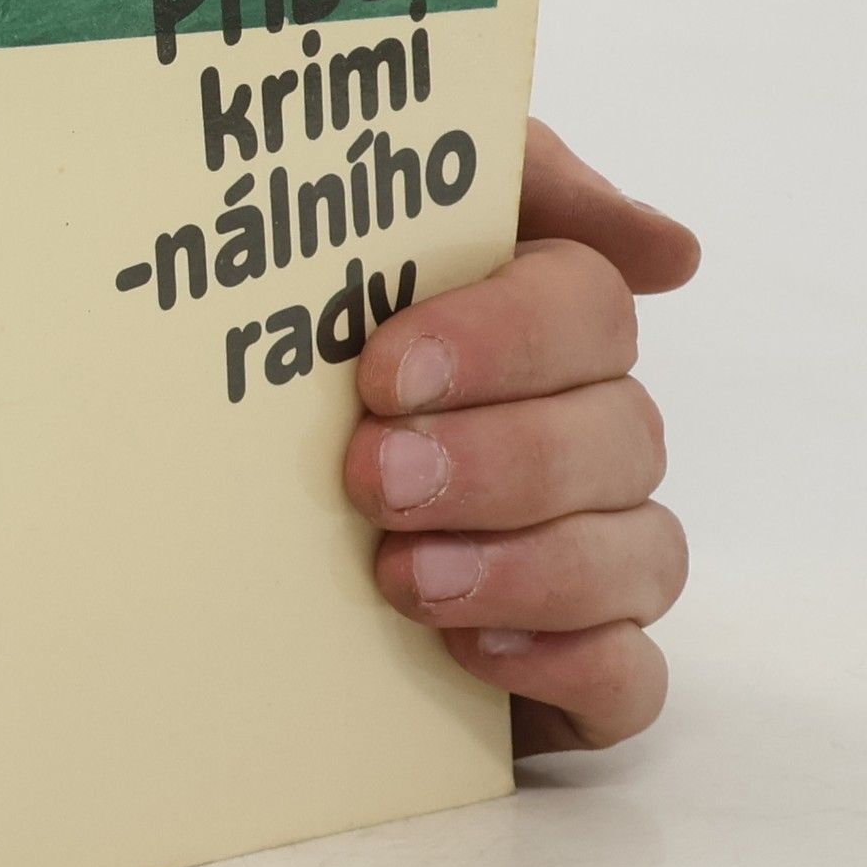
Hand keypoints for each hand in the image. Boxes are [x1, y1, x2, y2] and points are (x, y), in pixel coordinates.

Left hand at [343, 121, 700, 754]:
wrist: (197, 505)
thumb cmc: (302, 344)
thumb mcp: (374, 223)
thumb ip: (508, 184)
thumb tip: (670, 253)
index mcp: (546, 323)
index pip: (588, 311)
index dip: (499, 340)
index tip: (385, 371)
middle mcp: (587, 436)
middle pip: (621, 437)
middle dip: (498, 460)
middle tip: (373, 478)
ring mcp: (593, 556)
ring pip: (643, 557)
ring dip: (528, 566)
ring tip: (402, 576)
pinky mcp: (575, 671)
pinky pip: (633, 682)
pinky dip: (570, 666)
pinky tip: (471, 652)